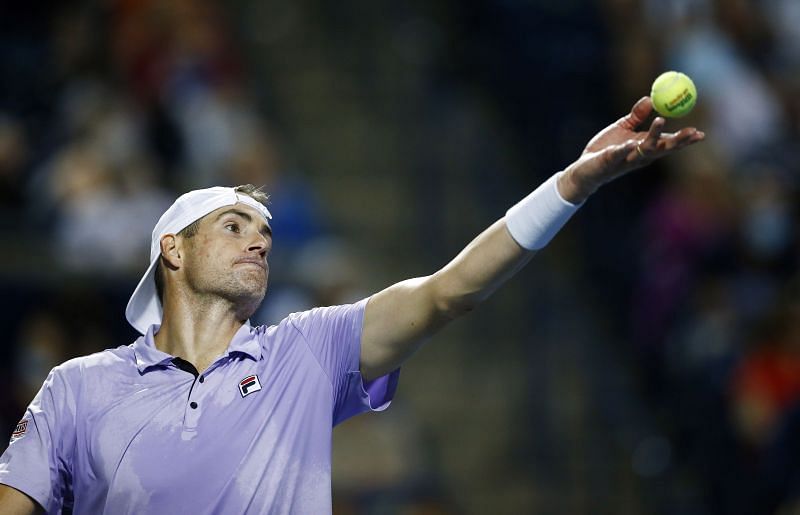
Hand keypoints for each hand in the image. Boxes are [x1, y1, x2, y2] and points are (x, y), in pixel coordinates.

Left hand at [558, 96, 704, 202]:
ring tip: (661, 119)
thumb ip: (637, 116)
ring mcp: (625, 160)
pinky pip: (618, 155)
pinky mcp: (608, 162)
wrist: (584, 168)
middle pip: (662, 148)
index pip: (668, 143)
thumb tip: (651, 98)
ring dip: (654, 136)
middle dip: (678, 141)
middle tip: (692, 132)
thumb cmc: (606, 148)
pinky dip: (624, 149)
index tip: (700, 133)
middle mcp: (639, 156)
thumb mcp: (622, 127)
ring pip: (643, 150)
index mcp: (645, 147)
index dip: (684, 139)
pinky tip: (631, 143)